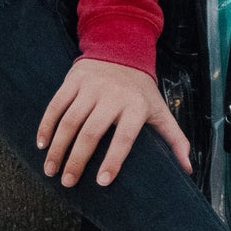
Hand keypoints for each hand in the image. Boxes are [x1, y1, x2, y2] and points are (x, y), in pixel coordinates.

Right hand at [36, 57, 192, 188]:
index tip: (103, 182)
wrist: (122, 48)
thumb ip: (175, 139)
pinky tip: (42, 145)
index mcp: (136, 106)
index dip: (114, 159)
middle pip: (92, 132)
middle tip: (68, 182)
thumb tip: (188, 169)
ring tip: (51, 170)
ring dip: (58, 147)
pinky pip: (56, 104)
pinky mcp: (73, 80)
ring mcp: (91, 87)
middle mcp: (113, 96)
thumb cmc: (141, 90)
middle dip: (78, 159)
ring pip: (70, 120)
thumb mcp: (160, 110)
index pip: (125, 136)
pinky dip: (46, 125)